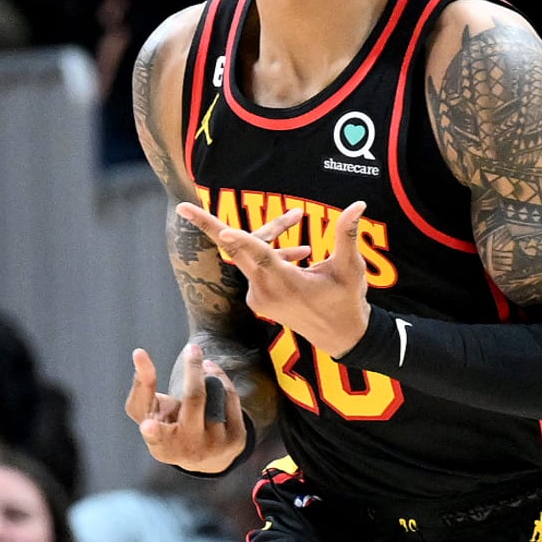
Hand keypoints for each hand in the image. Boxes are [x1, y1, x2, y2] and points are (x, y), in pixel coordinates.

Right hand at [126, 341, 248, 472]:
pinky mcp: (236, 440)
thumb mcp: (147, 411)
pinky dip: (221, 379)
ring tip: (203, 366)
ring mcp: (215, 446)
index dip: (152, 432)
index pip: (155, 437)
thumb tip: (139, 353)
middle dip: (193, 369)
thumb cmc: (166, 426)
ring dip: (208, 372)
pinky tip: (213, 373)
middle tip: (192, 347)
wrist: (203, 457)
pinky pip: (230, 396)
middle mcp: (189, 449)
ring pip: (215, 392)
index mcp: (162, 446)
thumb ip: (141, 384)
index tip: (147, 426)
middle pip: (194, 398)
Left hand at [176, 195, 370, 359]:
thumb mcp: (351, 269)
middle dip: (210, 226)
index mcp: (287, 284)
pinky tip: (301, 251)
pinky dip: (271, 253)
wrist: (340, 336)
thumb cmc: (347, 302)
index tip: (220, 230)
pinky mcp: (258, 299)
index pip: (260, 255)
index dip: (241, 240)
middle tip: (183, 208)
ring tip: (297, 218)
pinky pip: (256, 266)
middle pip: (235, 250)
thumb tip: (358, 205)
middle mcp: (266, 291)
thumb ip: (347, 235)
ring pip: (252, 255)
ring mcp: (259, 296)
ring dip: (269, 235)